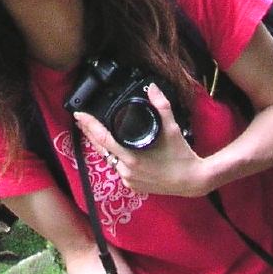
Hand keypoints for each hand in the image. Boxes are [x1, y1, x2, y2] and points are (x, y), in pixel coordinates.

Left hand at [74, 83, 209, 197]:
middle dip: (90, 134)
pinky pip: (119, 169)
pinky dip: (115, 158)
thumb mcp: (172, 128)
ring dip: (102, 146)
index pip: (103, 139)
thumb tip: (152, 88)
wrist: (193, 181)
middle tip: (81, 120)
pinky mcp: (134, 186)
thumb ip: (161, 106)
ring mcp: (129, 180)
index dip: (90, 125)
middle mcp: (127, 171)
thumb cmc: (181, 155)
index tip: (79, 115)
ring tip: (94, 132)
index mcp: (132, 157)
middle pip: (102, 149)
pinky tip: (114, 149)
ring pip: (110, 160)